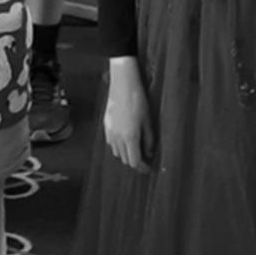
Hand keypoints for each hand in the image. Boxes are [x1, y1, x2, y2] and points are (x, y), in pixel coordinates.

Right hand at [103, 57, 153, 172]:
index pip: (134, 161)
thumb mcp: (148, 121)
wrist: (122, 85)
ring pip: (117, 152)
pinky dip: (119, 145)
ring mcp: (110, 132)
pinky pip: (111, 143)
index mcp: (130, 138)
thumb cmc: (138, 101)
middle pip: (125, 159)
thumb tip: (149, 152)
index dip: (142, 167)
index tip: (148, 169)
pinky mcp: (106, 126)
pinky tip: (125, 139)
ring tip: (135, 149)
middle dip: (135, 161)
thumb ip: (149, 139)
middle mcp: (117, 138)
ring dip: (126, 154)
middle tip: (144, 159)